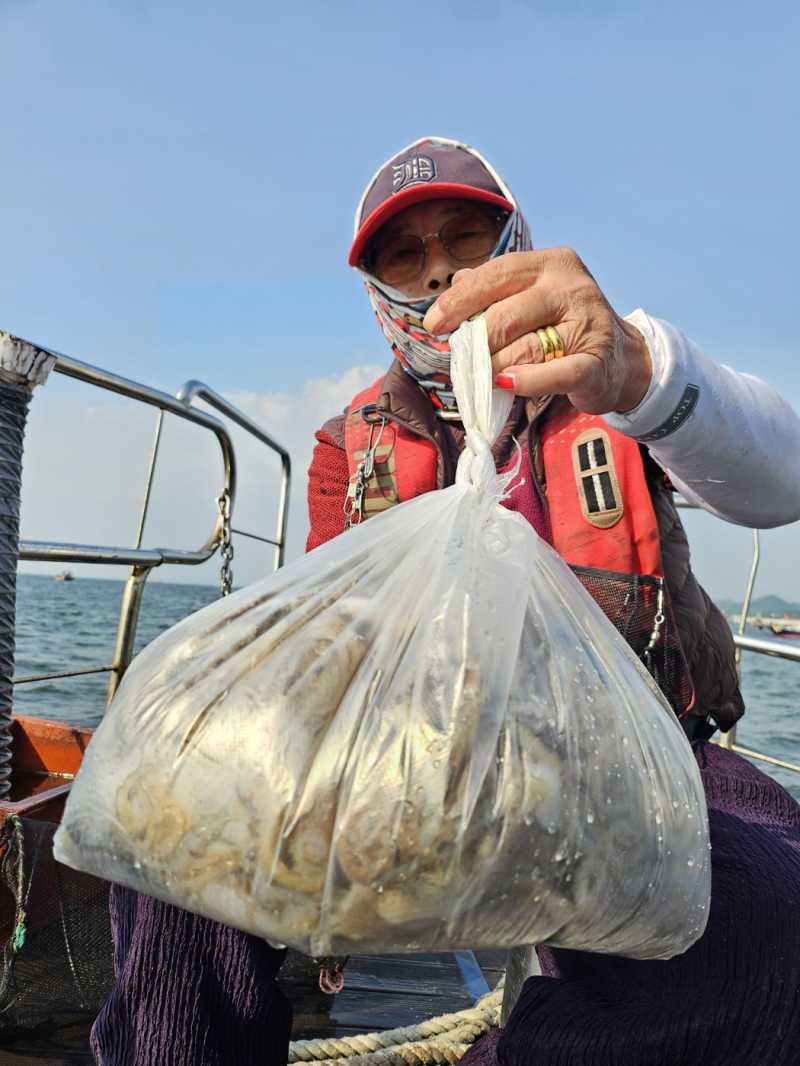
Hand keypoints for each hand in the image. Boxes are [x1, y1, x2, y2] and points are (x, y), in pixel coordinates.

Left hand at [421, 248, 651, 414]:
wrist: (622, 360)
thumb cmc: (565, 326)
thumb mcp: (533, 298)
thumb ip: (497, 291)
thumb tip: (455, 285)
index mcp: (552, 264)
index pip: (498, 274)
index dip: (461, 299)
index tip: (434, 322)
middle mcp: (572, 288)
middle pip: (507, 313)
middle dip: (475, 340)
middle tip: (459, 358)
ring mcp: (588, 324)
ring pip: (525, 346)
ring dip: (494, 367)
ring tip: (481, 376)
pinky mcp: (595, 364)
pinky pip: (554, 373)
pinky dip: (526, 380)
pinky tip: (505, 384)